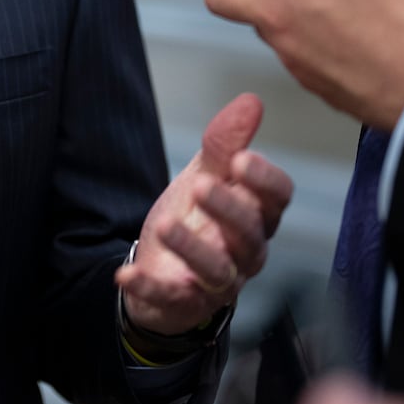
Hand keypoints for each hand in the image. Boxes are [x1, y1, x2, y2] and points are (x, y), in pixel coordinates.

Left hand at [116, 94, 292, 336]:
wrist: (161, 265)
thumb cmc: (195, 217)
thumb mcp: (204, 175)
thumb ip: (225, 145)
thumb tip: (252, 100)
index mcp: (256, 214)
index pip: (278, 199)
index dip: (265, 180)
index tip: (241, 160)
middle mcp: (245, 252)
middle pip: (250, 233)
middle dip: (228, 209)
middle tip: (201, 185)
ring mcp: (218, 282)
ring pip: (218, 271)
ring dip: (192, 249)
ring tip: (165, 225)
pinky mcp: (185, 303)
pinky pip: (171, 298)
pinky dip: (149, 287)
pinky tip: (125, 274)